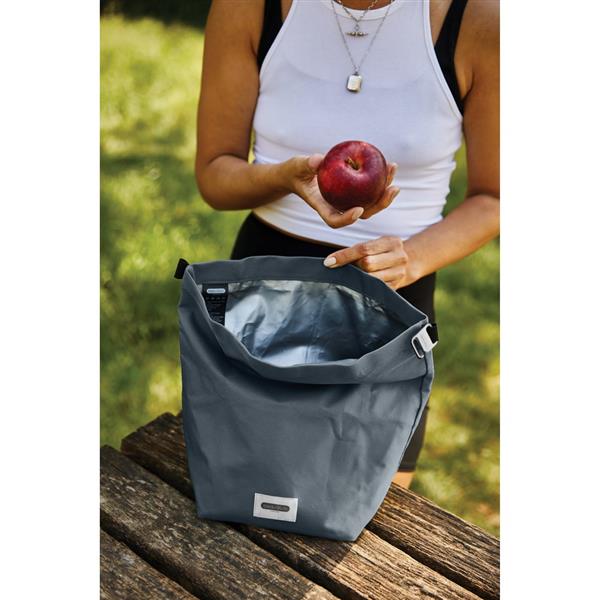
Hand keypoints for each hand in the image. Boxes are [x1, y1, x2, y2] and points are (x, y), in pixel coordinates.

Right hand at [280, 155, 398, 228]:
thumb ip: (306, 164)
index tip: (358, 210)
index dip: (347, 219)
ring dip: (385, 191)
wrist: (299, 173)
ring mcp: (347, 201)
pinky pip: (370, 189)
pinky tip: (389, 165)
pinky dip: (381, 179)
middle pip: (362, 214)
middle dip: (379, 204)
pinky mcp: (354, 192)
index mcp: (322, 207)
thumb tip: (317, 160)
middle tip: (392, 189)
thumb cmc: (296, 171)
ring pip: (370, 203)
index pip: (334, 220)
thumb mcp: (297, 166)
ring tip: (393, 171)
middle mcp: (338, 207)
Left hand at [322, 236, 419, 289]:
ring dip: (358, 278)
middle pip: (368, 264)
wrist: (408, 264)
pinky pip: (374, 289)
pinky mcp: (396, 287)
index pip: (363, 249)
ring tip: (353, 276)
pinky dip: (364, 287)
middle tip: (346, 268)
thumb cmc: (382, 253)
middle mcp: (399, 257)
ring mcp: (399, 273)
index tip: (329, 262)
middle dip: (354, 266)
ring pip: (371, 278)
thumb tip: (331, 262)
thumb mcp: (374, 245)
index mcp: (392, 242)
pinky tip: (360, 284)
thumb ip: (357, 250)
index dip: (344, 256)